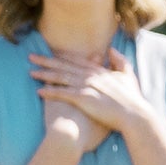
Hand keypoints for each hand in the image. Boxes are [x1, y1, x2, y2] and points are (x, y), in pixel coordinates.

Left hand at [29, 44, 152, 155]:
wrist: (134, 115)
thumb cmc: (132, 99)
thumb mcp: (128, 75)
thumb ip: (120, 61)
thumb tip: (111, 49)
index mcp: (98, 71)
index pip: (76, 61)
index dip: (62, 57)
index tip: (50, 53)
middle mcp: (90, 76)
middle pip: (64, 66)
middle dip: (46, 61)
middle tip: (31, 57)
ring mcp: (86, 87)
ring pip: (61, 78)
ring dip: (45, 75)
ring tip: (31, 72)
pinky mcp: (84, 99)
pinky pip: (63, 94)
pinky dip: (50, 92)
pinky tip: (39, 92)